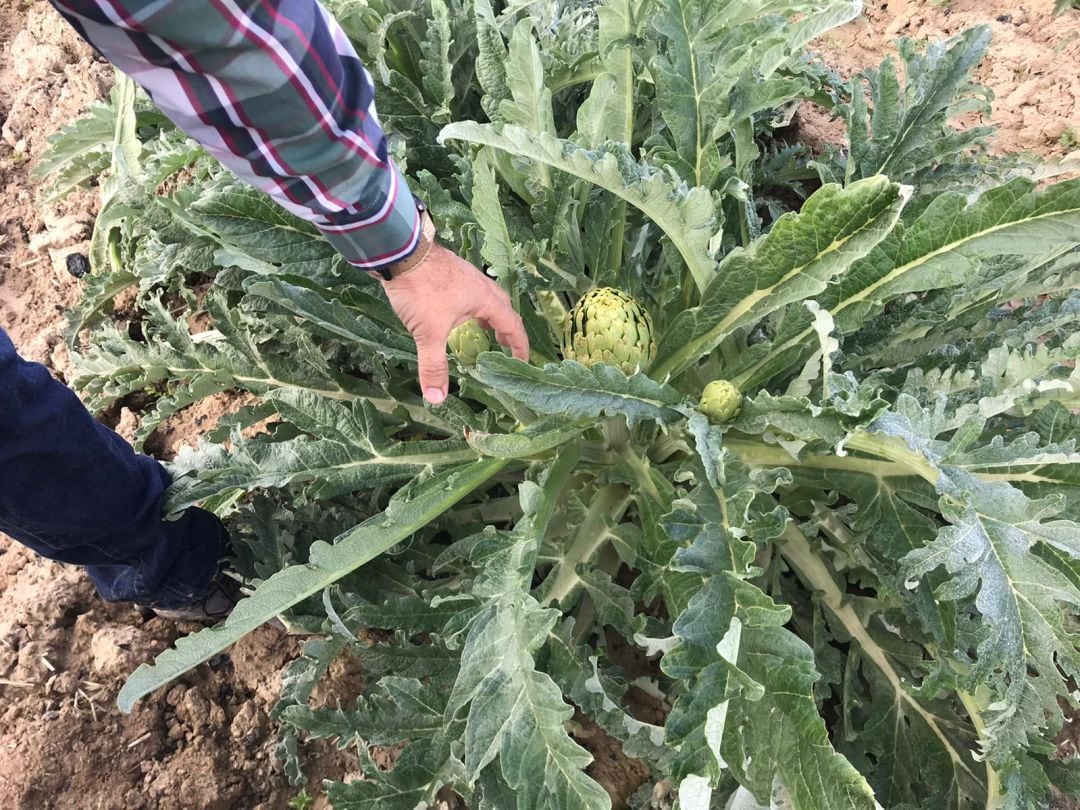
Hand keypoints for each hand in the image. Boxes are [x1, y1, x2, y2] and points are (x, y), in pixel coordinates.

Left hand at [382, 244, 529, 403]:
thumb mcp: (428, 333)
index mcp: (485, 299)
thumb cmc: (422, 289)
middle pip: (502, 307)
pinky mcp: (447, 271)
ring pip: (484, 297)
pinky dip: (469, 306)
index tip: (522, 360)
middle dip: (505, 329)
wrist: (400, 250)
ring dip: (487, 315)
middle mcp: (479, 285)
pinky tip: (453, 312)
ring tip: (481, 331)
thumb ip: (434, 366)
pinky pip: (468, 291)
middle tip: (503, 346)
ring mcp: (463, 275)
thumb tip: (437, 399)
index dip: (519, 345)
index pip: (512, 325)